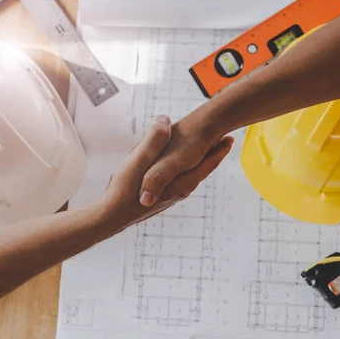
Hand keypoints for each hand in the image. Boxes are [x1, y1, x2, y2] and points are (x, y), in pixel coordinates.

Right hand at [103, 115, 232, 227]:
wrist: (109, 218)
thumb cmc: (124, 190)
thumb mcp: (139, 160)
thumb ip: (154, 141)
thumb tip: (164, 120)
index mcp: (179, 182)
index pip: (206, 163)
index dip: (217, 150)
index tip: (229, 139)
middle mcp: (179, 191)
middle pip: (201, 170)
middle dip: (212, 156)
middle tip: (224, 142)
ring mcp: (169, 197)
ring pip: (189, 177)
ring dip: (199, 163)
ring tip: (206, 152)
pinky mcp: (159, 199)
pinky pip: (178, 181)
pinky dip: (184, 171)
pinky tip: (178, 170)